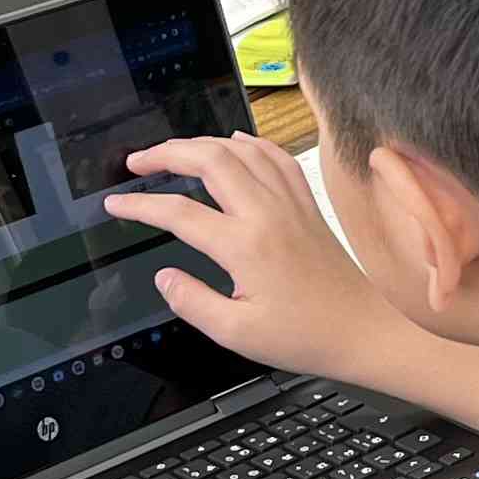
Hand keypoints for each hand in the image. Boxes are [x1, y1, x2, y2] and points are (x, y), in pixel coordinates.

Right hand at [106, 134, 400, 381]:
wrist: (363, 330)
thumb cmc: (304, 336)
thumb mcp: (236, 333)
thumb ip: (192, 302)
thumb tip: (164, 277)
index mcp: (244, 246)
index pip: (178, 212)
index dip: (140, 205)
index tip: (116, 205)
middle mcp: (267, 213)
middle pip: (209, 159)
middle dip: (166, 153)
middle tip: (137, 162)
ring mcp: (290, 203)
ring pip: (241, 149)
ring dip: (202, 143)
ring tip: (174, 152)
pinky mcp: (307, 205)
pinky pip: (276, 158)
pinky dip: (250, 143)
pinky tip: (235, 143)